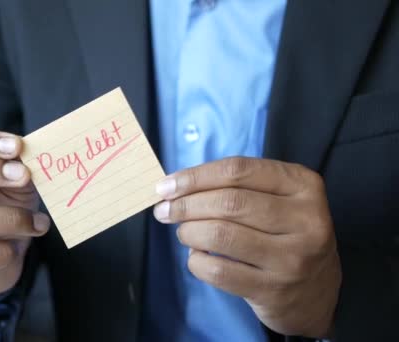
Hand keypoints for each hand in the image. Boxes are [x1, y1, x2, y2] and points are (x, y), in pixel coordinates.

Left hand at [153, 157, 340, 337]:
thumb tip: (173, 186)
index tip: (166, 186)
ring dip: (188, 231)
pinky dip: (196, 261)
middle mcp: (305, 219)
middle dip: (185, 204)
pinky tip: (196, 256)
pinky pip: (218, 271)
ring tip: (183, 232)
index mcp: (303, 186)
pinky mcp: (274, 290)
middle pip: (228, 202)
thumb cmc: (285, 234)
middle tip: (164, 210)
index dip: (195, 176)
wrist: (316, 293)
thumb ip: (236, 186)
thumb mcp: (277, 200)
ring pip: (220, 235)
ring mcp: (292, 258)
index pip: (238, 170)